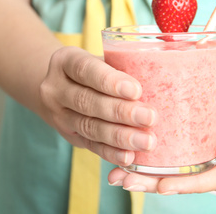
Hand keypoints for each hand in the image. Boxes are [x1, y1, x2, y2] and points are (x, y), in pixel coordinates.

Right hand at [39, 46, 157, 165]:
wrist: (59, 87)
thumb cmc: (93, 70)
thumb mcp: (100, 59)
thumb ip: (121, 67)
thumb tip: (159, 80)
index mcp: (65, 61)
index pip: (85, 69)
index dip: (109, 81)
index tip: (136, 90)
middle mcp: (56, 89)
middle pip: (87, 102)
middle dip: (120, 112)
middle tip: (149, 118)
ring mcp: (59, 116)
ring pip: (89, 127)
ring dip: (120, 137)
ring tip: (146, 141)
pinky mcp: (70, 136)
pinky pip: (90, 146)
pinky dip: (111, 152)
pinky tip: (129, 157)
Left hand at [107, 57, 215, 193]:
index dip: (193, 184)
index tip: (164, 186)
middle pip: (197, 178)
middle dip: (161, 184)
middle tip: (127, 182)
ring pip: (185, 168)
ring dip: (153, 174)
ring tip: (120, 174)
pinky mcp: (204, 136)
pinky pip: (182, 151)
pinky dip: (158, 156)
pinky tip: (133, 153)